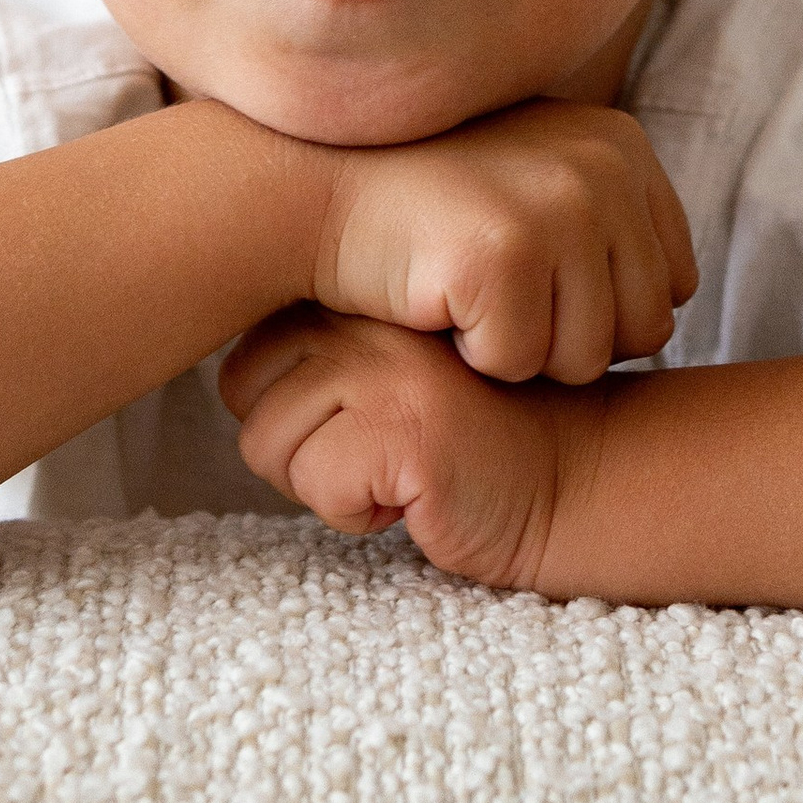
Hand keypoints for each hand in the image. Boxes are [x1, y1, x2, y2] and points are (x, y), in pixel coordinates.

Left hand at [221, 308, 577, 590]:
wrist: (573, 471)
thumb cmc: (470, 431)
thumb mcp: (384, 369)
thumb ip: (321, 351)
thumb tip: (229, 382)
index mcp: (355, 288)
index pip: (244, 367)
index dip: (297, 418)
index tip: (368, 422)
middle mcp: (363, 309)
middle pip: (246, 405)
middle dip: (303, 452)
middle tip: (385, 448)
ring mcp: (383, 359)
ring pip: (272, 449)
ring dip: (332, 484)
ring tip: (406, 464)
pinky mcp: (403, 422)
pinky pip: (320, 488)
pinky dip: (360, 514)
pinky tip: (420, 492)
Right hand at [314, 100, 695, 383]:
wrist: (314, 188)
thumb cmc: (426, 204)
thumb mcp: (537, 174)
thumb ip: (607, 211)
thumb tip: (680, 292)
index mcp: (623, 144)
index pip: (672, 285)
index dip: (599, 310)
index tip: (534, 282)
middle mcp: (605, 166)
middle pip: (641, 329)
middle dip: (567, 339)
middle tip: (495, 293)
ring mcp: (558, 207)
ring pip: (585, 360)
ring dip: (521, 353)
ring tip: (467, 291)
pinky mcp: (505, 255)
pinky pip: (520, 366)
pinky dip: (474, 358)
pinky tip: (436, 299)